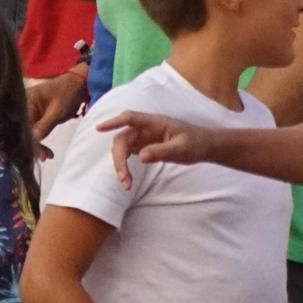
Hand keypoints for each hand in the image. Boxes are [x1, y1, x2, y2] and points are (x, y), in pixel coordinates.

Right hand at [27, 69, 87, 154]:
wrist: (79, 84)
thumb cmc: (68, 93)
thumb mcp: (57, 111)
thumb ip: (44, 126)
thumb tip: (32, 140)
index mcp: (26, 99)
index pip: (22, 123)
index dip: (27, 138)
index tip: (35, 152)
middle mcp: (24, 104)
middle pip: (23, 128)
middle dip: (32, 144)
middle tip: (44, 157)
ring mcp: (29, 110)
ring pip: (28, 131)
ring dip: (36, 144)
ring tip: (47, 156)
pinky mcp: (35, 116)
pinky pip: (34, 130)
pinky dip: (39, 140)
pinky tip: (46, 151)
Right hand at [96, 110, 213, 189]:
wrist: (203, 146)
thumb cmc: (195, 143)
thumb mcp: (181, 149)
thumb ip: (161, 151)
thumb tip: (141, 156)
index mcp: (154, 123)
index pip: (130, 118)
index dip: (114, 122)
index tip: (99, 129)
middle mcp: (146, 128)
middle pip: (123, 138)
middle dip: (119, 158)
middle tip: (124, 180)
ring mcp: (144, 137)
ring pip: (123, 147)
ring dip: (120, 164)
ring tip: (127, 184)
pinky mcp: (144, 146)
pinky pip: (128, 153)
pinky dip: (125, 165)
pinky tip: (129, 179)